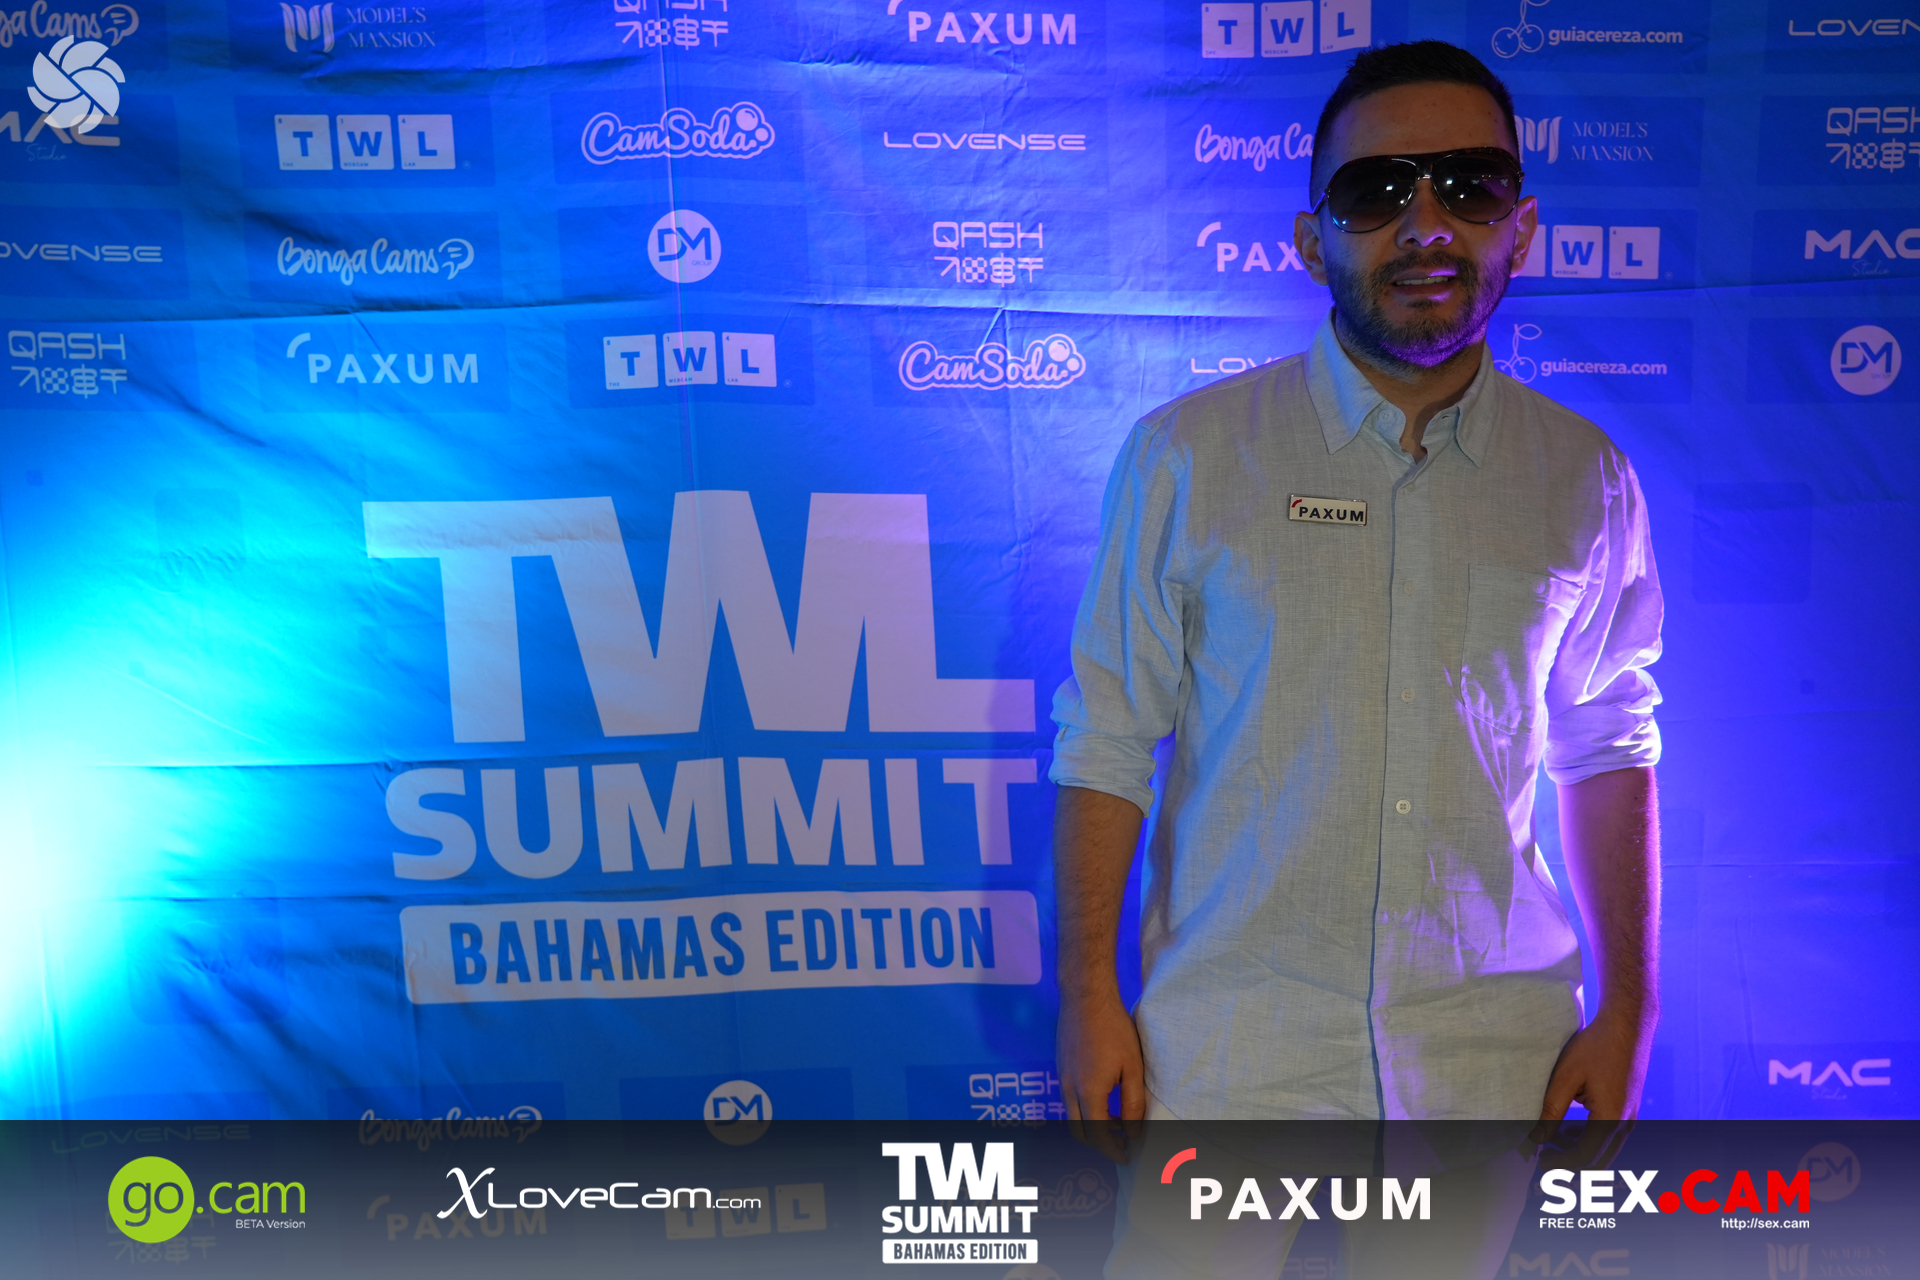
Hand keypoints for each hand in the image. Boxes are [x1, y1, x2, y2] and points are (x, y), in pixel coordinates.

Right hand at [1058, 991, 1146, 1161]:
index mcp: (1089, 1092)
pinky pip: (1069, 1099)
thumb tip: (1134, 1131)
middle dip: (1099, 1144)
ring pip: (1073, 1115)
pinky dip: (1085, 1108)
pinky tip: (1105, 1098)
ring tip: (1117, 1121)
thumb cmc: (1113, 1028)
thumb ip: (1133, 1103)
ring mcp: (1062, 1078)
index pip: (1097, 1135)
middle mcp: (1069, 1089)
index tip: (1127, 1156)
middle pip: (1079, 1131)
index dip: (1112, 1150)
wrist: (1086, 997)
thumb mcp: (1132, 1067)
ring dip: (1092, 1125)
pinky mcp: (1061, 1067)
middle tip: (1121, 1144)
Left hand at [1528, 1011, 1651, 1170]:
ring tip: (1551, 1139)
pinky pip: (1610, 1135)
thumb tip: (1536, 1139)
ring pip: (1605, 1150)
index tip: (1538, 1162)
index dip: (1559, 1164)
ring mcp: (1632, 1117)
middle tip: (1542, 1158)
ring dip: (1579, 1150)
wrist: (1628, 1024)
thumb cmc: (1595, 1046)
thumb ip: (1551, 1110)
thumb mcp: (1566, 1077)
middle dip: (1570, 1164)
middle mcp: (1626, 1123)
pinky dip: (1590, 1138)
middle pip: (1598, 1161)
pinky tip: (1569, 1127)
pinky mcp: (1629, 1108)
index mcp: (1611, 1119)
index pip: (1584, 1157)